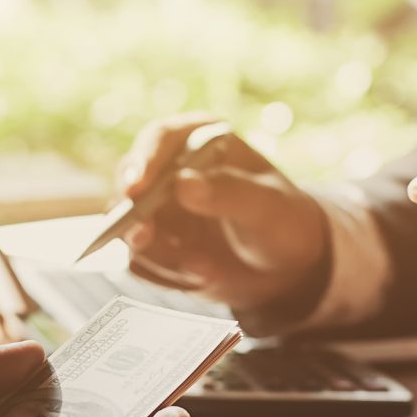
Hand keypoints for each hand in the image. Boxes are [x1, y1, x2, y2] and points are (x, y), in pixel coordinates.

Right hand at [118, 114, 330, 313]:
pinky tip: (203, 277)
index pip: (159, 139)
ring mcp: (159, 211)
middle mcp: (171, 171)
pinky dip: (167, 274)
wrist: (286, 268)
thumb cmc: (283, 223)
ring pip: (130, 228)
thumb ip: (229, 191)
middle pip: (129, 183)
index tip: (136, 188)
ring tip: (205, 270)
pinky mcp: (156, 246)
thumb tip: (182, 183)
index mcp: (199, 141)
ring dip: (161, 254)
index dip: (142, 161)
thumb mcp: (268, 206)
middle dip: (132, 214)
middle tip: (142, 237)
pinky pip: (142, 262)